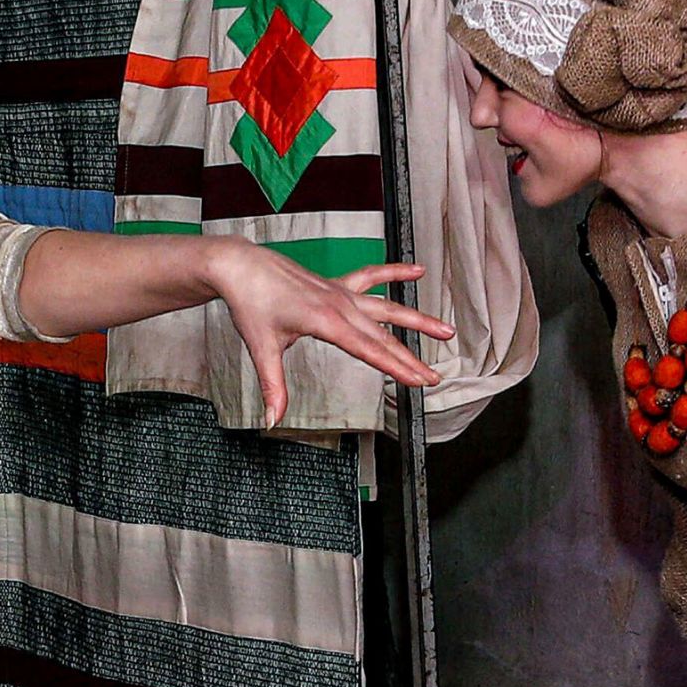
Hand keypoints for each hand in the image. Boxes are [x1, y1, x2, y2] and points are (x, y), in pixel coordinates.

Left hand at [203, 246, 453, 421]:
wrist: (241, 267)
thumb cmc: (250, 304)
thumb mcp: (261, 349)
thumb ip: (273, 387)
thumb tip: (272, 419)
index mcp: (325, 321)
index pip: (369, 350)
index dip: (396, 368)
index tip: (417, 381)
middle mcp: (340, 304)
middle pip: (384, 335)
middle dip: (411, 358)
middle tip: (434, 377)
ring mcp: (341, 292)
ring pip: (387, 307)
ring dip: (417, 319)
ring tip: (445, 330)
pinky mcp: (336, 285)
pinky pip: (372, 276)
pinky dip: (395, 272)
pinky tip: (418, 270)